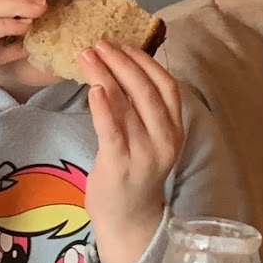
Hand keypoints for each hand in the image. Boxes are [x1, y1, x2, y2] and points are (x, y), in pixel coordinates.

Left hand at [78, 43, 183, 262]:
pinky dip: (104, 105)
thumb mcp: (148, 139)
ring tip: (88, 56)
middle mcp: (165, 139)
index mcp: (175, 130)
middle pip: (146, 90)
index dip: (146, 61)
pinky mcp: (120, 164)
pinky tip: (94, 88)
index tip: (124, 44)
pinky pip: (112, 129)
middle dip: (122, 62)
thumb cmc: (134, 172)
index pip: (167, 86)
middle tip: (99, 43)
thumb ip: (142, 110)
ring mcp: (144, 153)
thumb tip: (120, 68)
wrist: (128, 218)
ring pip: (127, 104)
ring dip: (106, 75)